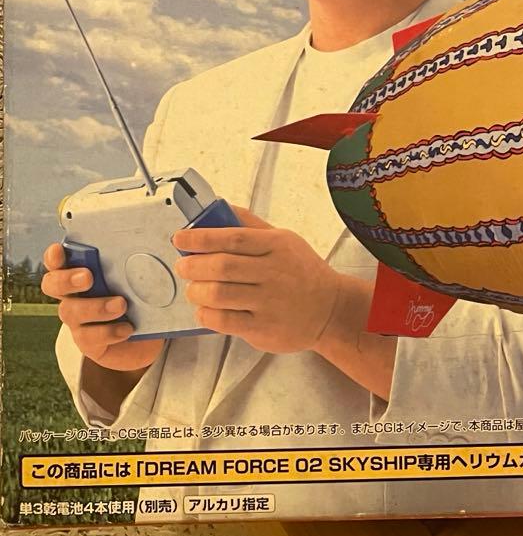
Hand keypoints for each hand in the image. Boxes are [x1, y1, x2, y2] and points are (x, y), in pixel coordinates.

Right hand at [41, 244, 164, 372]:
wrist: (148, 336)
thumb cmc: (141, 295)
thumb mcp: (140, 275)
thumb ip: (138, 259)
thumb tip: (160, 238)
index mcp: (82, 272)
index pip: (58, 262)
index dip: (54, 257)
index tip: (59, 250)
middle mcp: (74, 295)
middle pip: (52, 285)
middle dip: (66, 280)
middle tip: (88, 277)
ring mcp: (78, 320)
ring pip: (71, 311)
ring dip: (96, 307)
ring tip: (121, 304)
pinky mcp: (88, 342)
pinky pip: (88, 338)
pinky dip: (109, 331)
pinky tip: (127, 328)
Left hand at [173, 206, 342, 353]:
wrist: (330, 309)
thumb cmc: (303, 271)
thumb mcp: (286, 240)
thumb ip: (253, 225)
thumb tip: (221, 207)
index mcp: (277, 246)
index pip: (233, 238)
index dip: (201, 237)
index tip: (180, 237)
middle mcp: (273, 272)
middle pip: (221, 266)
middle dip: (192, 265)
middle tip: (183, 266)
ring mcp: (268, 302)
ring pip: (218, 294)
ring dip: (196, 290)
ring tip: (193, 288)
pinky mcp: (262, 328)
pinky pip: (223, 320)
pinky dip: (205, 313)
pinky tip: (205, 308)